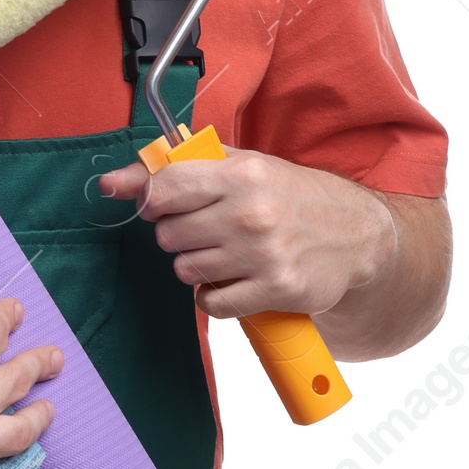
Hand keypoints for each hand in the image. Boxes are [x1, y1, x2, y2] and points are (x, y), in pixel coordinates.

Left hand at [96, 148, 394, 320]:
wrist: (357, 235)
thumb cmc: (289, 194)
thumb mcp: (240, 166)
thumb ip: (175, 169)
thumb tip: (112, 182)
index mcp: (241, 174)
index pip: (164, 189)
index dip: (151, 201)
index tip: (160, 205)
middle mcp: (252, 213)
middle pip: (169, 235)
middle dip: (179, 234)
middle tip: (206, 229)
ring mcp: (265, 255)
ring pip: (186, 270)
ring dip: (197, 264)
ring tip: (225, 252)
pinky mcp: (276, 290)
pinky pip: (212, 302)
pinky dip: (214, 295)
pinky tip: (235, 278)